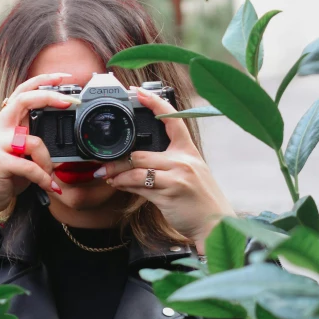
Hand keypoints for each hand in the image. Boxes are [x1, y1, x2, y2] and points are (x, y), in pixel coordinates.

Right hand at [0, 73, 78, 229]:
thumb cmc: (5, 174)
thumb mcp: (21, 151)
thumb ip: (32, 134)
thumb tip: (59, 121)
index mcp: (6, 121)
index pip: (22, 91)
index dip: (42, 80)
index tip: (63, 76)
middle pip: (24, 100)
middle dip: (50, 97)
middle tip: (70, 102)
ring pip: (34, 141)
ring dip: (48, 161)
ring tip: (50, 175)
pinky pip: (29, 167)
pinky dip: (43, 178)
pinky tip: (49, 186)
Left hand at [96, 86, 235, 248]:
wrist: (217, 226)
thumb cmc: (201, 200)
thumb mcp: (190, 173)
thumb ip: (168, 163)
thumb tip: (135, 162)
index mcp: (188, 151)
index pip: (173, 119)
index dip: (155, 103)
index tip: (139, 92)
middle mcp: (184, 160)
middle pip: (142, 152)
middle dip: (118, 158)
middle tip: (101, 161)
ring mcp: (178, 176)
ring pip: (137, 168)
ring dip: (116, 173)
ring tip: (105, 174)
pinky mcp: (170, 193)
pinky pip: (140, 186)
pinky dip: (124, 185)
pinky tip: (117, 185)